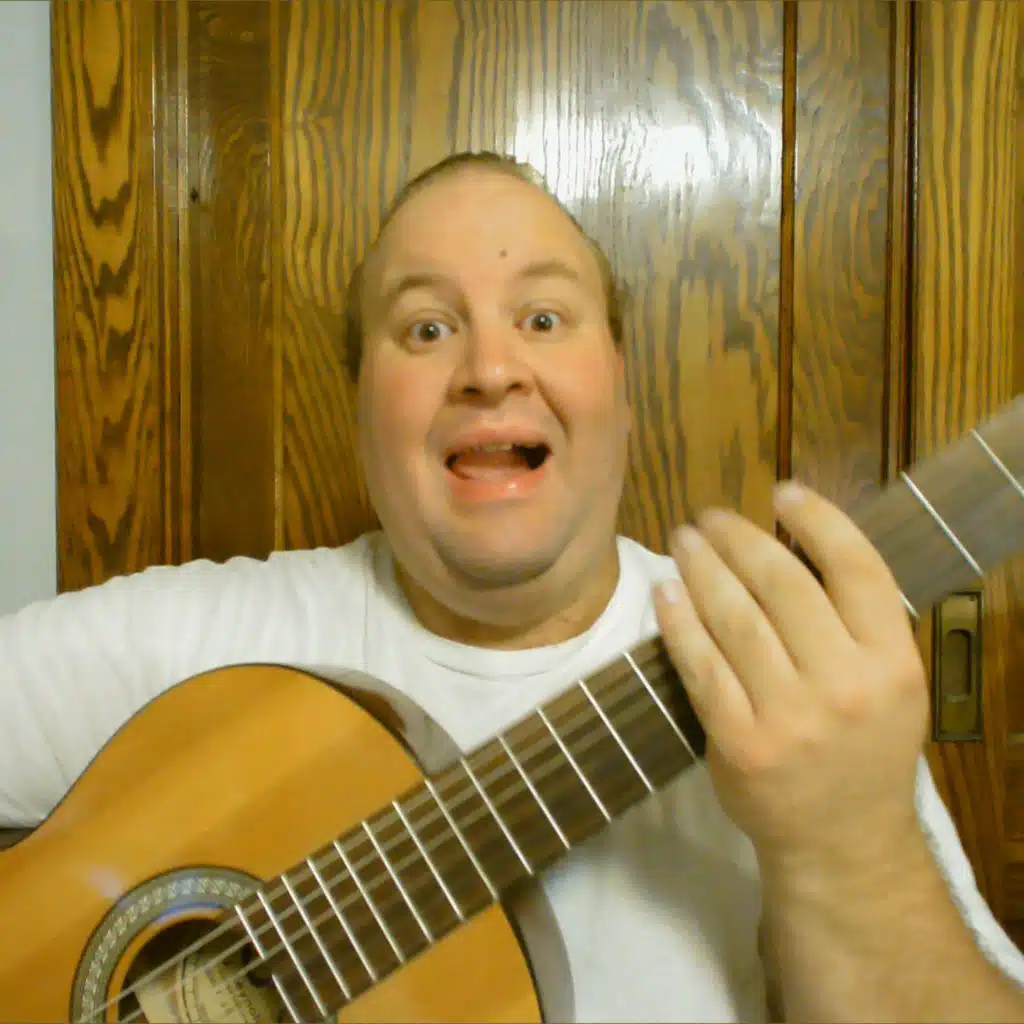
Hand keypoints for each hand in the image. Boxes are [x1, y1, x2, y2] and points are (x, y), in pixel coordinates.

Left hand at [654, 481, 930, 884]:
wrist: (841, 841)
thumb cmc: (863, 750)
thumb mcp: (887, 684)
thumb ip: (854, 622)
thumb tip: (789, 543)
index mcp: (893, 662)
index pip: (858, 569)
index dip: (819, 520)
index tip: (782, 491)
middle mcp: (847, 685)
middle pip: (784, 585)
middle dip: (741, 539)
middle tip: (710, 516)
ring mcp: (790, 716)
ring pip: (736, 619)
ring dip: (703, 569)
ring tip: (684, 538)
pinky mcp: (739, 741)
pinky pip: (701, 666)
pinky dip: (679, 623)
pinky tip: (666, 592)